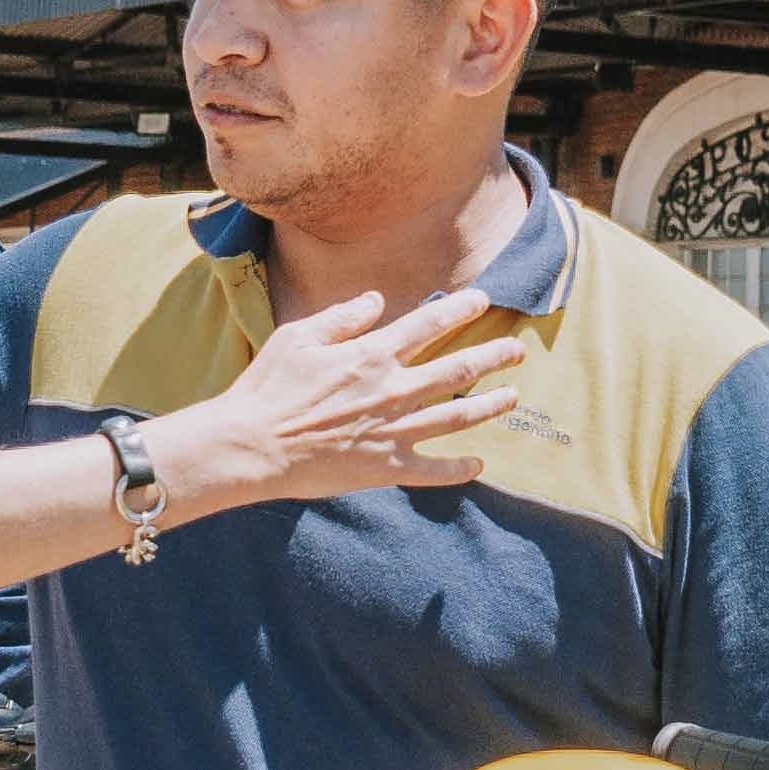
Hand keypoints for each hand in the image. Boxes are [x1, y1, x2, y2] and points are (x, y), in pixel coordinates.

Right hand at [145, 288, 531, 512]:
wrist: (251, 445)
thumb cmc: (268, 388)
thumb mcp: (298, 337)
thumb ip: (343, 317)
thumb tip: (377, 299)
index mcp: (371, 354)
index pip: (428, 324)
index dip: (459, 309)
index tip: (483, 300)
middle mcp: (391, 390)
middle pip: (457, 370)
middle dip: (493, 356)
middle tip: (517, 350)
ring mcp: (392, 430)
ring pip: (456, 416)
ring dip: (489, 406)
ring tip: (512, 397)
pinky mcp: (385, 467)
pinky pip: (431, 470)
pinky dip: (457, 469)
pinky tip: (478, 465)